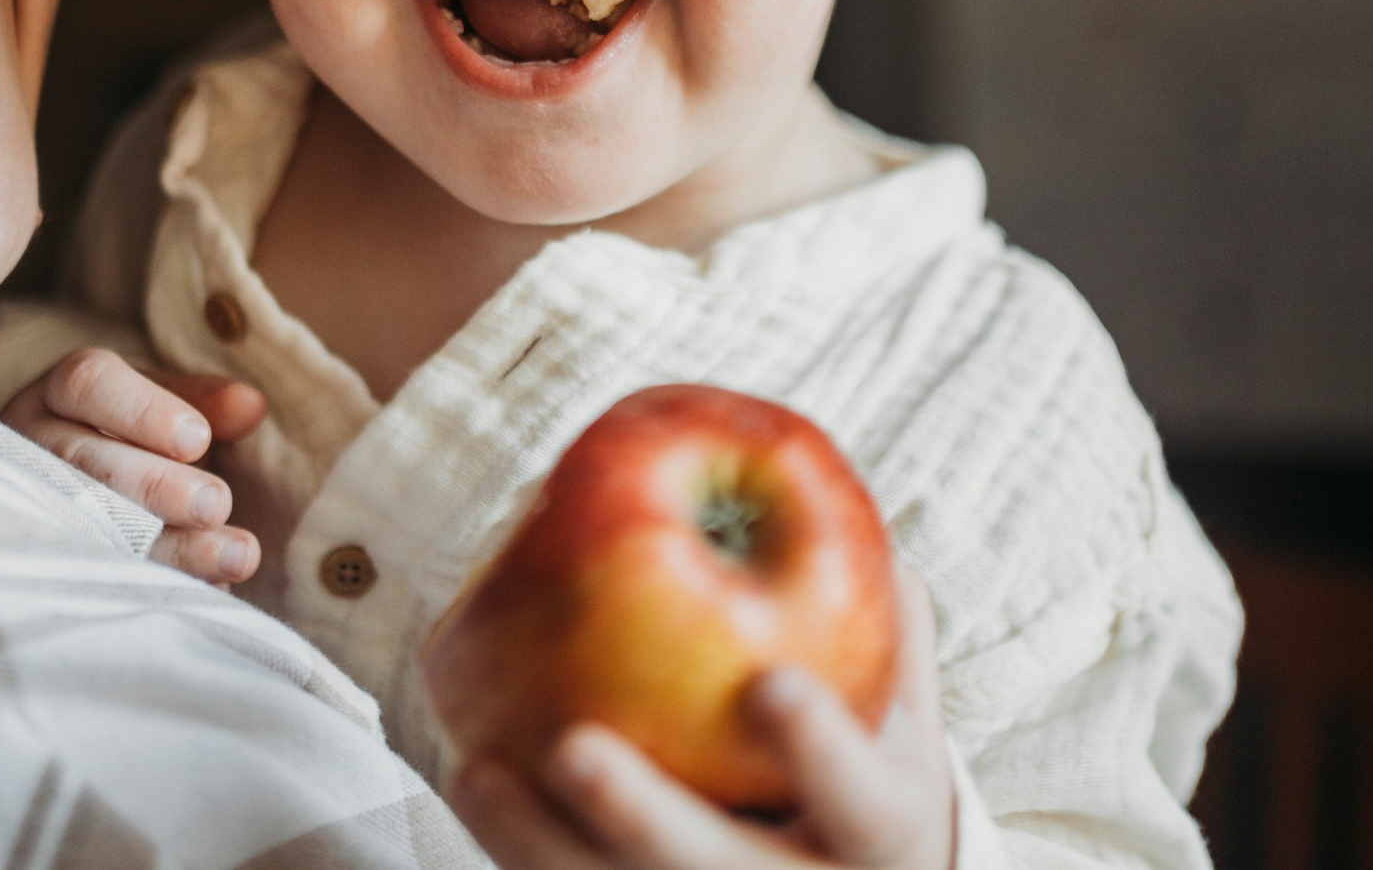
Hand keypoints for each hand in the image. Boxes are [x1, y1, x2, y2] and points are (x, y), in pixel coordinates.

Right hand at [0, 347, 267, 585]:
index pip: (88, 384)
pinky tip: (210, 587)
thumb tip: (250, 406)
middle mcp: (31, 444)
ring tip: (235, 555)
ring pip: (88, 528)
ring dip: (169, 546)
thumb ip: (202, 402)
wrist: (69, 490)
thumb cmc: (127, 435)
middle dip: (155, 486)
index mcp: (60, 392)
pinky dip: (157, 586)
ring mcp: (28, 506)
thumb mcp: (160, 407)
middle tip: (216, 504)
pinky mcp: (42, 562)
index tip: (198, 439)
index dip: (143, 411)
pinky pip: (92, 579)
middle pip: (82, 460)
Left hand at [452, 570, 953, 869]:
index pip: (859, 800)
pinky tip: (471, 775)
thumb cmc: (864, 775)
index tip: (770, 684)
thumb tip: (862, 536)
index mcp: (882, 834)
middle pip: (710, 868)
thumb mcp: (901, 721)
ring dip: (537, 841)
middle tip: (576, 749)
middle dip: (638, 816)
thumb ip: (892, 632)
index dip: (819, 749)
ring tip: (478, 767)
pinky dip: (515, 847)